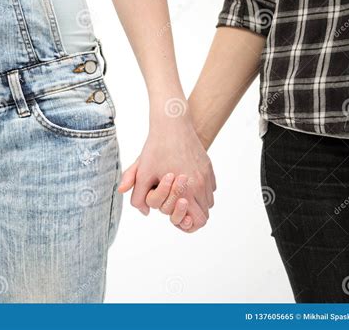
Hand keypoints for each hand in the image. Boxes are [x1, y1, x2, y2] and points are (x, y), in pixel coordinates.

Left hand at [119, 100, 215, 232]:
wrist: (172, 124)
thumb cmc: (156, 149)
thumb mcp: (142, 173)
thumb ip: (138, 197)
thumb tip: (144, 212)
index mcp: (187, 190)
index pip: (198, 221)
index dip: (187, 224)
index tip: (175, 216)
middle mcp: (201, 184)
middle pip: (205, 213)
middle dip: (190, 213)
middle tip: (176, 206)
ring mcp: (207, 175)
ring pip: (208, 200)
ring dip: (196, 202)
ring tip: (180, 195)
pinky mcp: (208, 167)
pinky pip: (209, 187)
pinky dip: (200, 190)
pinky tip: (186, 183)